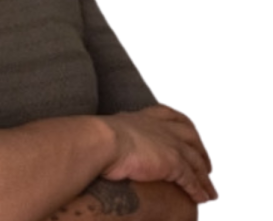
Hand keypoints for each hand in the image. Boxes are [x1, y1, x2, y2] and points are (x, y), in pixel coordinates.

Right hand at [101, 103, 218, 207]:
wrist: (105, 141)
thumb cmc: (101, 135)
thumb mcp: (114, 126)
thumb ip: (122, 129)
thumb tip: (114, 133)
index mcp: (147, 117)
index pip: (171, 114)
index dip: (183, 122)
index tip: (191, 129)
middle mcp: (163, 128)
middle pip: (192, 137)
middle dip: (203, 152)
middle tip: (209, 166)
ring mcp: (171, 145)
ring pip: (196, 162)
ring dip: (206, 179)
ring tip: (212, 194)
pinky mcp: (174, 163)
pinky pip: (191, 180)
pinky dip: (198, 190)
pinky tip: (202, 200)